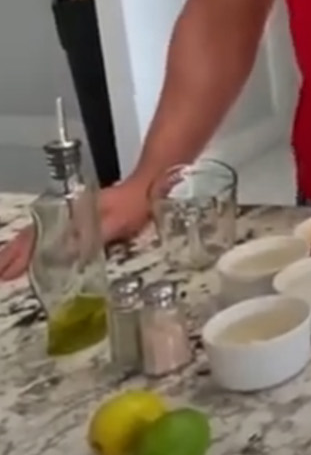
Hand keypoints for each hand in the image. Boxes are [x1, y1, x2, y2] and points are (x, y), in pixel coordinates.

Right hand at [0, 177, 152, 280]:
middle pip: (30, 236)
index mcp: (69, 217)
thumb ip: (89, 240)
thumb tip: (62, 256)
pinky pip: (49, 233)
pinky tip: (33, 256)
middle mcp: (65, 215)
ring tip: (5, 269)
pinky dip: (35, 246)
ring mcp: (70, 216)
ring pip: (37, 234)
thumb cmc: (132, 205)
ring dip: (19, 251)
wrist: (147, 186)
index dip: (19, 256)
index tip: (5, 273)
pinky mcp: (79, 220)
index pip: (36, 238)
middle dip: (11, 256)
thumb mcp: (113, 224)